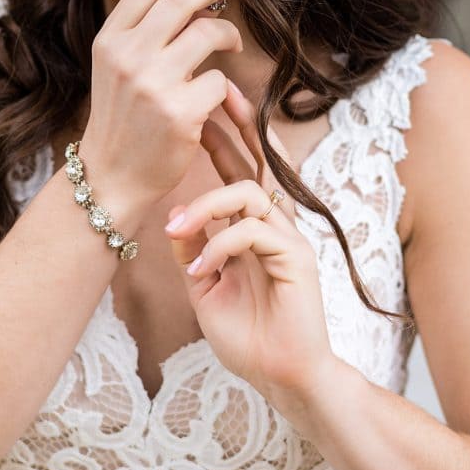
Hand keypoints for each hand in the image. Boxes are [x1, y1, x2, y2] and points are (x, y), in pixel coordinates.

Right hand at [78, 0, 241, 205]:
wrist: (112, 177)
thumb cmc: (125, 116)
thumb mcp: (119, 65)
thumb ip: (148, 28)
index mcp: (110, 38)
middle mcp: (126, 55)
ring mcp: (151, 83)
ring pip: (210, 31)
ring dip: (231, 33)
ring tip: (231, 45)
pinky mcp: (179, 112)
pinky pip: (221, 80)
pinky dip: (226, 85)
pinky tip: (216, 96)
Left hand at [165, 81, 335, 406]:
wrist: (280, 376)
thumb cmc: (248, 335)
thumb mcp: (206, 289)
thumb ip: (195, 252)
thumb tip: (174, 217)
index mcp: (254, 227)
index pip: (241, 170)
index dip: (225, 137)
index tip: (201, 110)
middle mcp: (274, 223)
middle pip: (262, 160)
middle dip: (239, 123)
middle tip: (218, 93)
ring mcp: (287, 236)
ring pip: (248, 192)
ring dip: (206, 205)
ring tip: (176, 229)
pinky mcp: (295, 255)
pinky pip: (252, 232)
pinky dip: (219, 246)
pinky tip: (200, 271)